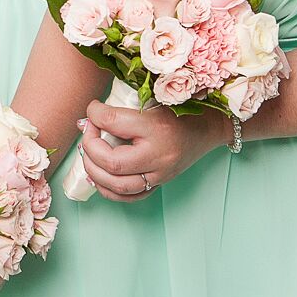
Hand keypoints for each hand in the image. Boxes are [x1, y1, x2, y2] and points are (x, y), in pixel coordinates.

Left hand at [76, 97, 228, 201]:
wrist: (208, 127)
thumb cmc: (181, 110)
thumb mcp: (153, 100)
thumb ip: (123, 107)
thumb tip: (92, 114)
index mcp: (157, 129)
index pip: (115, 123)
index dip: (95, 115)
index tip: (92, 108)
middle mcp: (159, 158)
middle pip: (113, 164)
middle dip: (90, 148)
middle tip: (87, 131)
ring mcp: (160, 176)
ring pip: (118, 186)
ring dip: (94, 171)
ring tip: (89, 154)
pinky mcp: (159, 184)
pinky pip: (129, 197)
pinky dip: (108, 189)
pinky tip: (99, 175)